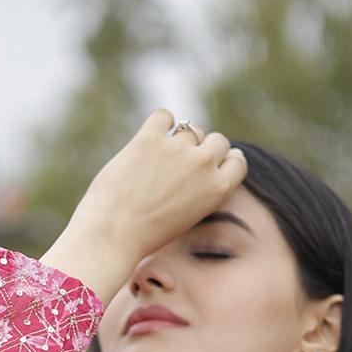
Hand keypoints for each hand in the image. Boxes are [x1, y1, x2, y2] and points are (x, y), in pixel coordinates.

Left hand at [68, 108, 246, 262]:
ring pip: (190, 129)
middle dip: (203, 148)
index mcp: (217, 190)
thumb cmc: (146, 235)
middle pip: (218, 140)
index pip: (238, 161)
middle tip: (183, 161)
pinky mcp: (149, 138)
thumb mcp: (186, 218)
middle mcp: (202, 165)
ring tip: (158, 159)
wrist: (113, 236)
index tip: (212, 162)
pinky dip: (160, 123)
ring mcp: (177, 149)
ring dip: (179, 139)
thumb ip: (199, 190)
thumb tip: (196, 159)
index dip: (225, 160)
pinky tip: (150, 137)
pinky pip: (164, 116)